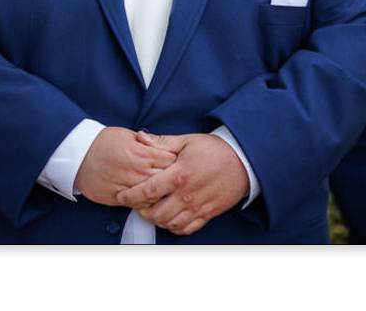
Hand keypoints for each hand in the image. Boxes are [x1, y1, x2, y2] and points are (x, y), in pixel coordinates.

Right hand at [73, 128, 184, 205]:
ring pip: (154, 196)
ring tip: (164, 190)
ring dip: (160, 194)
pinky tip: (148, 198)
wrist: (77, 154)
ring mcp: (126, 186)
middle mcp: (136, 171)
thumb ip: (147, 143)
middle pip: (165, 180)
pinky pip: (138, 205)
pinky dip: (146, 203)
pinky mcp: (116, 197)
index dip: (176, 161)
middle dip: (171, 179)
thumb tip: (163, 146)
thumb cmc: (102, 142)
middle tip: (176, 178)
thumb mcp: (126, 135)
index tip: (178, 162)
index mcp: (141, 153)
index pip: (170, 160)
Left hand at [115, 133, 247, 236]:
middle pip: (156, 213)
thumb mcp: (186, 140)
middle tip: (136, 203)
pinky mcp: (208, 214)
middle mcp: (188, 194)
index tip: (121, 196)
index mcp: (179, 174)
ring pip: (170, 223)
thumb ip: (161, 142)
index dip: (131, 196)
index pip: (148, 191)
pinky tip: (169, 218)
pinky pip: (187, 229)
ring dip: (157, 220)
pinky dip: (174, 227)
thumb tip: (140, 137)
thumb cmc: (213, 149)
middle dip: (141, 210)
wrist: (243, 161)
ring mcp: (198, 207)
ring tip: (151, 210)